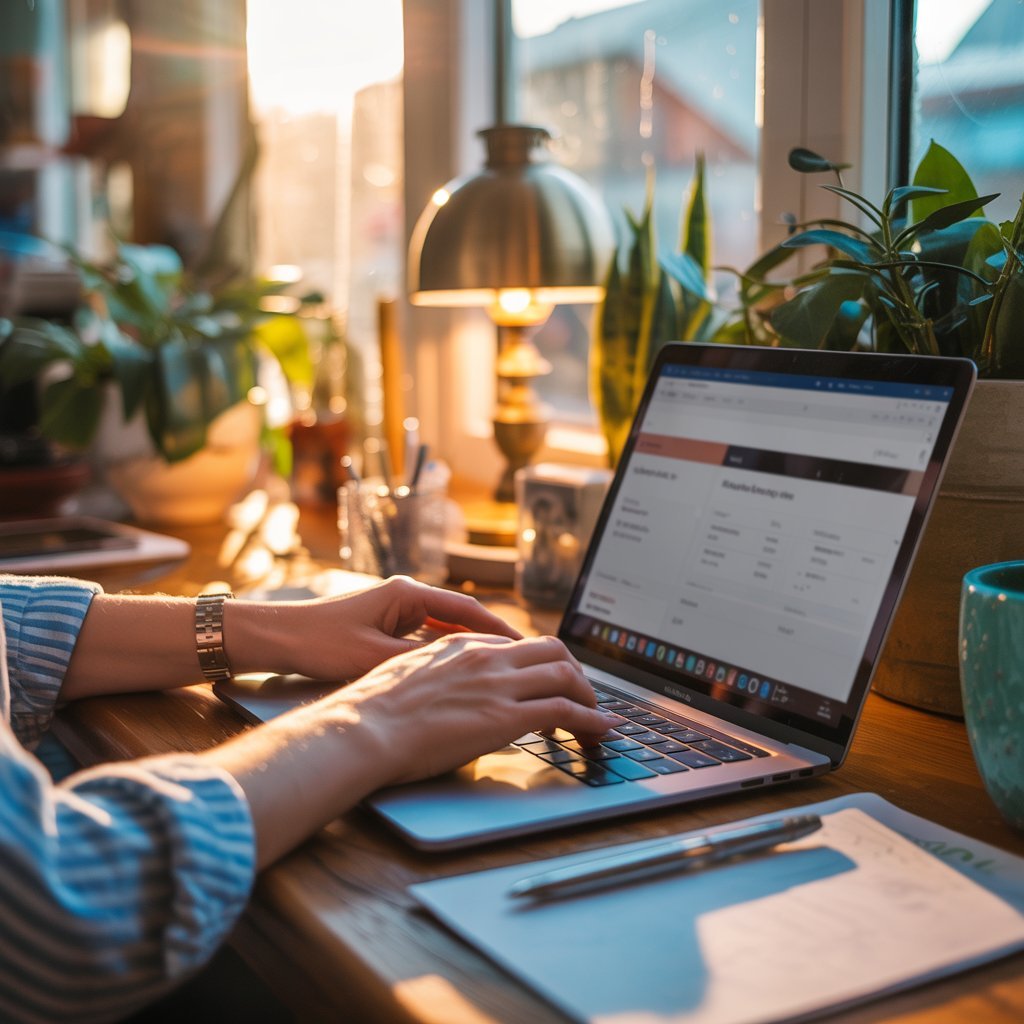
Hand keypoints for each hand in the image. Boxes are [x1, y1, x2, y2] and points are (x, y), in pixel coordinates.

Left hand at [231, 576, 522, 681]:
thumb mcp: (374, 656)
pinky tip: (458, 674)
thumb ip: (419, 661)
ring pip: (444, 631)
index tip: (524, 647)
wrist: (276, 637)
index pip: (467, 609)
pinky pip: (426, 640)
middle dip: (489, 640)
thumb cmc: (319, 642)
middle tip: (520, 662)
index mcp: (407, 594)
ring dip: (468, 649)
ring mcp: (395, 611)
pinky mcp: (384, 627)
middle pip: (461, 618)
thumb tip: (461, 672)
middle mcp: (405, 597)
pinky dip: (444, 655)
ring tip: (498, 671)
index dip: (498, 630)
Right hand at [323, 632, 617, 784]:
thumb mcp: (408, 675)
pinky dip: (591, 720)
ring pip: (566, 676)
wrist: (365, 728)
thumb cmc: (374, 710)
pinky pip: (564, 710)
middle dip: (575, 673)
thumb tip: (447, 693)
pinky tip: (599, 732)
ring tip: (597, 719)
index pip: (518, 645)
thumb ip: (438, 675)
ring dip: (589, 697)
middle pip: (551, 650)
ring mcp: (498, 684)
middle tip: (582, 696)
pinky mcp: (505, 716)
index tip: (547, 683)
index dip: (540, 666)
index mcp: (462, 644)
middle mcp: (486, 656)